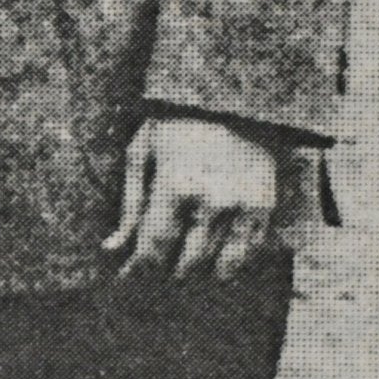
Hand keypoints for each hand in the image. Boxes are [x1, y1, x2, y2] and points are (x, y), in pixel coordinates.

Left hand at [101, 112, 281, 283]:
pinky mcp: (265, 207)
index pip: (154, 247)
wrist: (235, 100)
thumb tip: (112, 248)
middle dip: (167, 274)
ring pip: (217, 265)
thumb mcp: (143, 152)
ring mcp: (243, 205)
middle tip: (156, 274)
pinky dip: (228, 265)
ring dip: (198, 274)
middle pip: (186, 263)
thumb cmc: (177, 125)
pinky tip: (214, 264)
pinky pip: (245, 254)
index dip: (138, 270)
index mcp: (177, 184)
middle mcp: (213, 200)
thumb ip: (129, 203)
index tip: (127, 279)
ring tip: (183, 271)